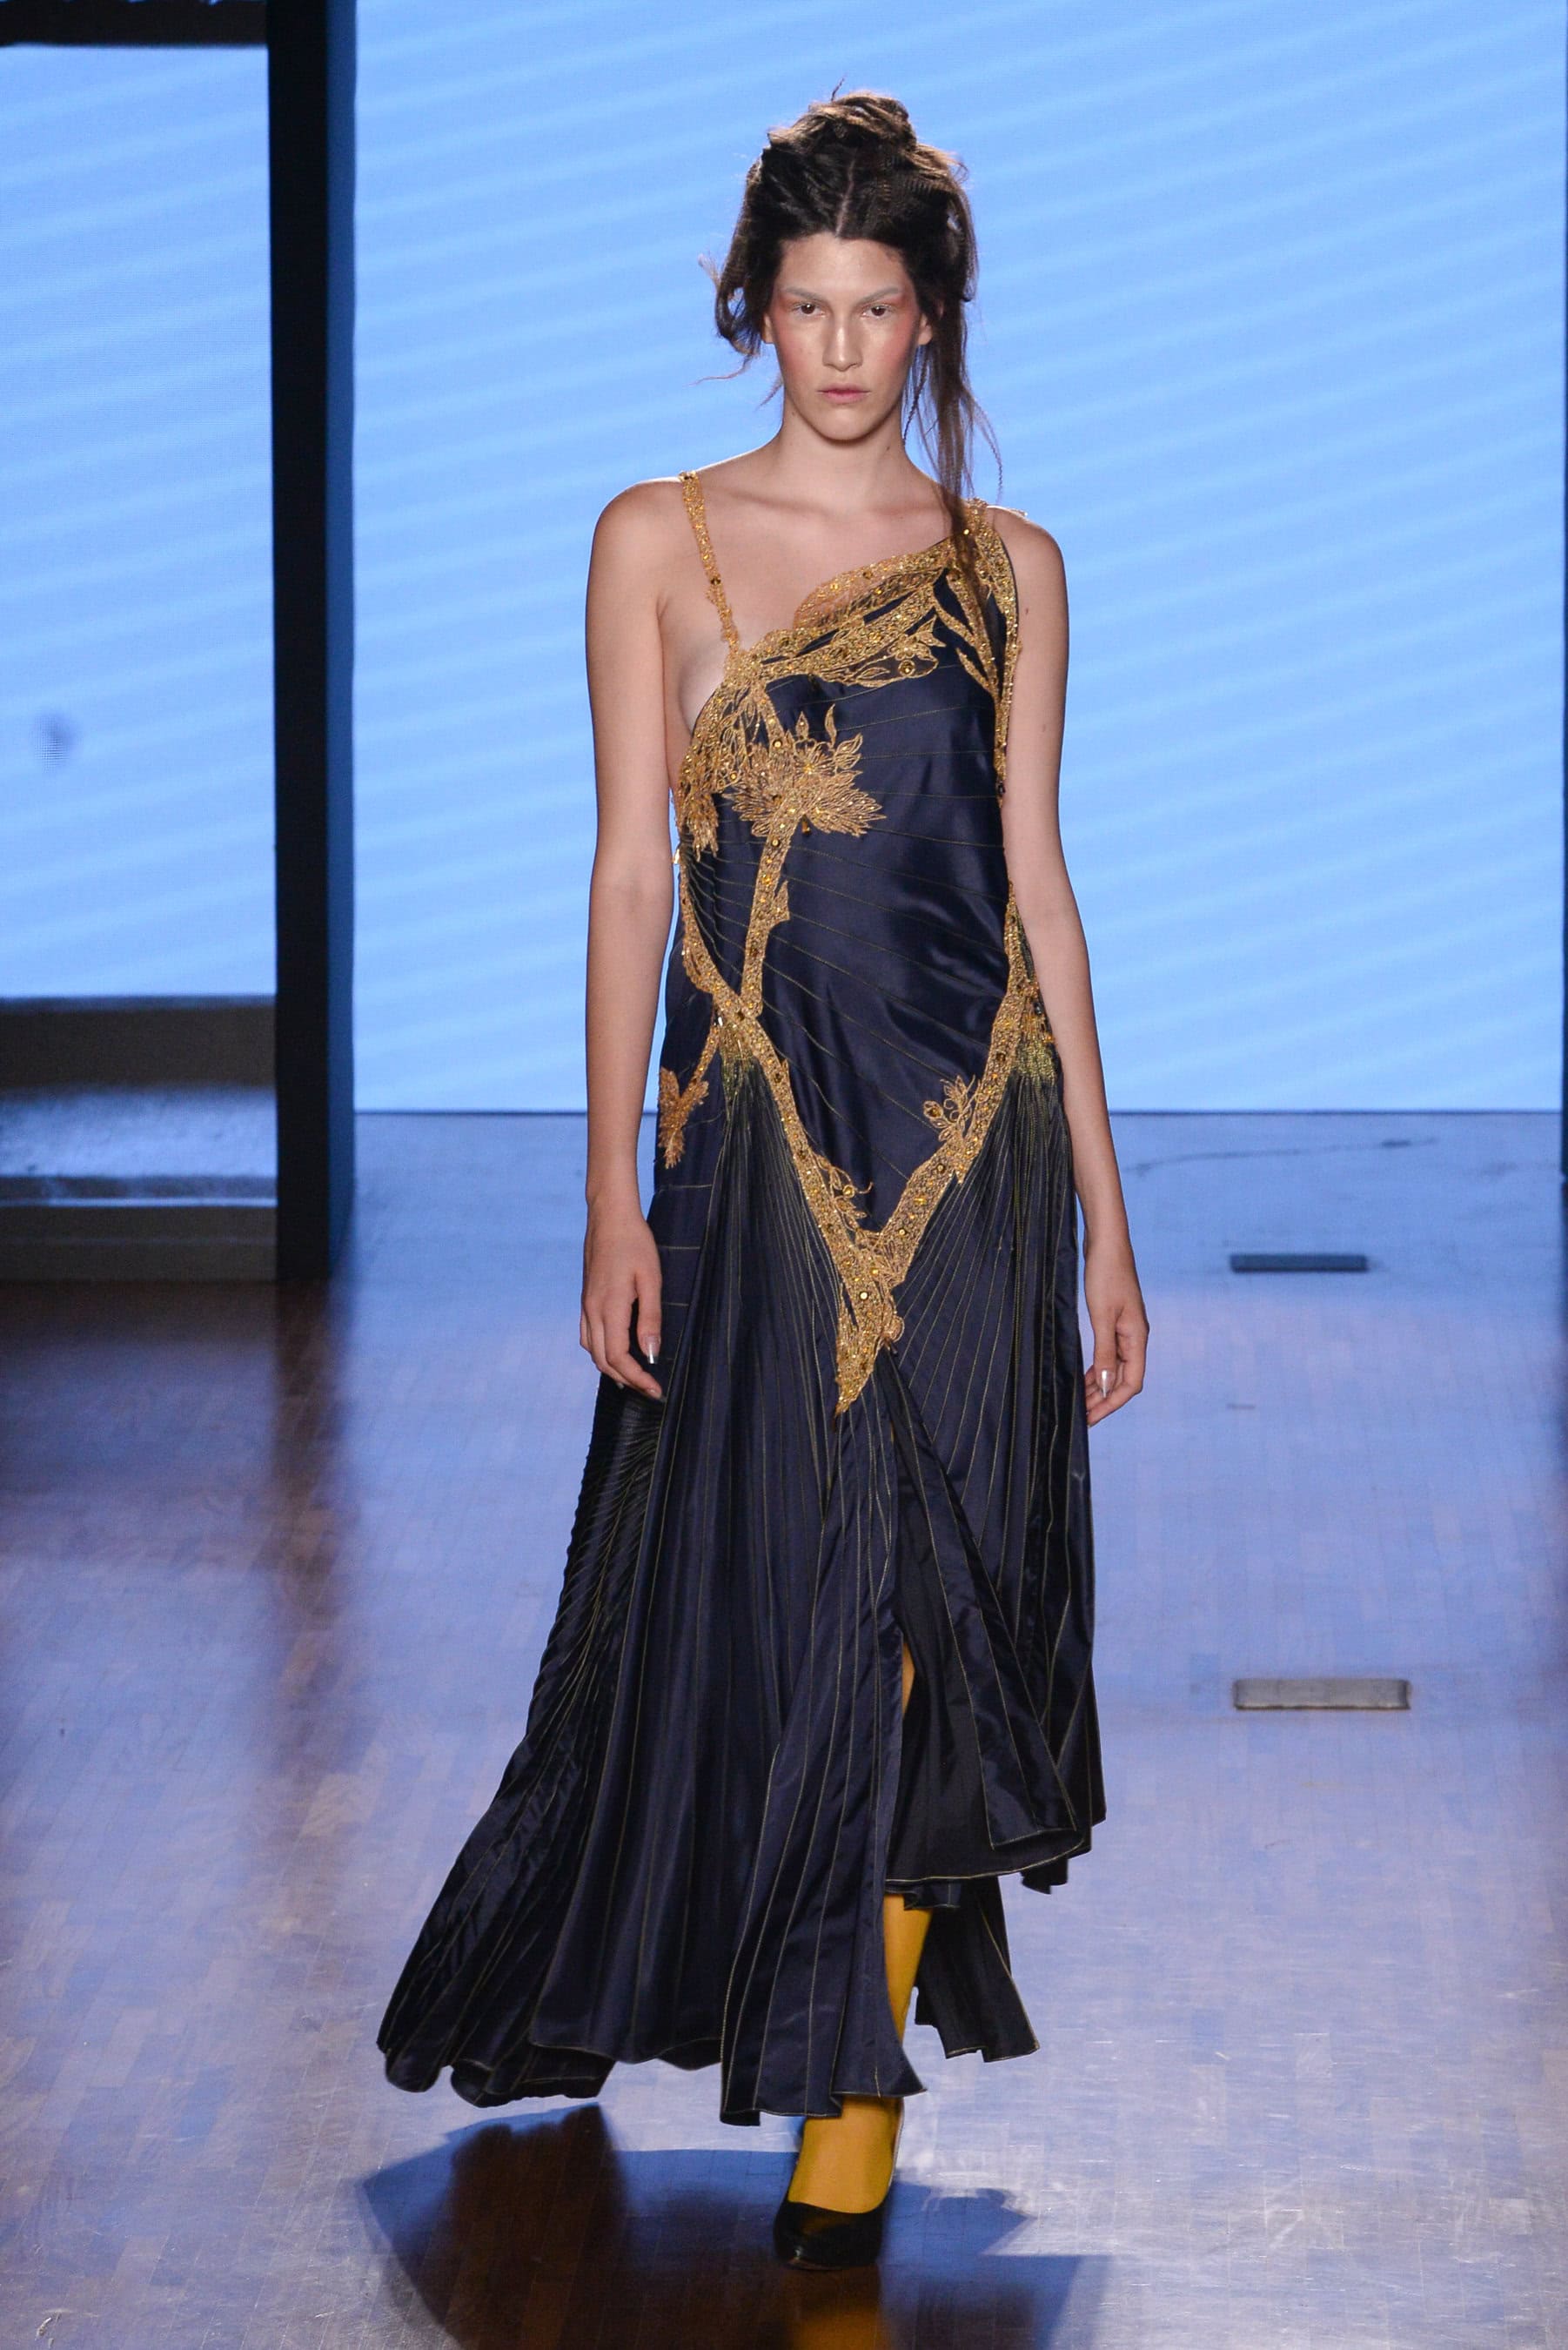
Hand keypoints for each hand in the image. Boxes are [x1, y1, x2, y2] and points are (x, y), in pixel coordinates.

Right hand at [581, 1195, 663, 1398]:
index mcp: (609, 1307)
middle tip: (650, 1389)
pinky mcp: (586, 1298)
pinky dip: (600, 1352)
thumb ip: (650, 1318)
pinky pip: (587, 1335)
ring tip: (635, 1377)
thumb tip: (651, 1354)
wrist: (609, 1216)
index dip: (637, 1379)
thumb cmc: (635, 1243)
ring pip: (592, 1350)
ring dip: (611, 1368)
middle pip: (602, 1360)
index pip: (617, 1358)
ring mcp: (586, 1305)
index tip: (656, 1390)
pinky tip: (615, 1352)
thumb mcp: (651, 1279)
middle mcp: (592, 1310)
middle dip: (626, 1380)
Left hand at [1083, 1240, 1146, 1424]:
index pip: (1131, 1383)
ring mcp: (1126, 1330)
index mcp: (1137, 1338)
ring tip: (1079, 1401)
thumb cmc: (1106, 1273)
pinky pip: (1109, 1354)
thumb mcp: (1101, 1315)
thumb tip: (1104, 1385)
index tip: (1091, 1417)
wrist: (1107, 1242)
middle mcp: (1135, 1337)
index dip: (1111, 1403)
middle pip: (1123, 1380)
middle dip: (1103, 1400)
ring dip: (1099, 1386)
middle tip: (1081, 1416)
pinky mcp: (1115, 1321)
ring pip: (1116, 1369)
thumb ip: (1104, 1351)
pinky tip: (1084, 1376)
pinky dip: (1097, 1369)